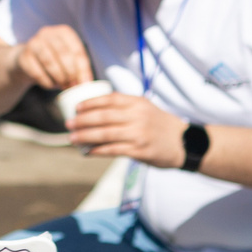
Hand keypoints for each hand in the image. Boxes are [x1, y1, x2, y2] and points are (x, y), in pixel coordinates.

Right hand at [13, 24, 94, 91]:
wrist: (25, 61)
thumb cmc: (53, 60)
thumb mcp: (67, 59)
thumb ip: (78, 68)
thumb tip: (85, 84)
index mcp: (64, 32)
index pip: (77, 50)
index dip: (83, 69)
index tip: (85, 84)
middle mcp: (48, 33)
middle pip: (64, 55)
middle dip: (70, 74)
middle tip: (72, 86)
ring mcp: (34, 42)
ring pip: (50, 62)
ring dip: (59, 78)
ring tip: (62, 86)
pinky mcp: (24, 55)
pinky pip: (37, 72)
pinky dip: (46, 82)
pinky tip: (50, 85)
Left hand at [69, 92, 187, 166]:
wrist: (183, 142)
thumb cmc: (159, 124)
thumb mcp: (145, 108)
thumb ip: (125, 106)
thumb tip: (95, 109)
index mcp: (137, 103)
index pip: (109, 100)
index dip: (90, 103)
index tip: (76, 108)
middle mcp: (137, 116)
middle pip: (103, 117)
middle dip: (82, 120)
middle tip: (68, 124)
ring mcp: (139, 134)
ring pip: (105, 134)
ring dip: (85, 136)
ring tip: (73, 138)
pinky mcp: (140, 151)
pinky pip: (113, 150)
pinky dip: (98, 150)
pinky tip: (88, 151)